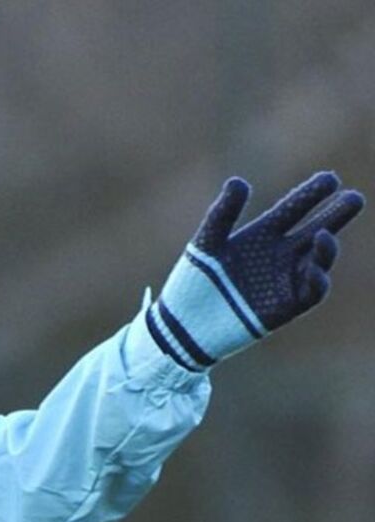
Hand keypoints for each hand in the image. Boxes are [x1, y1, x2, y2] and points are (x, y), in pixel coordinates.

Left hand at [148, 171, 364, 369]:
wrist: (185, 324)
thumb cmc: (192, 281)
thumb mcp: (207, 242)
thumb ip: (222, 213)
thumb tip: (239, 181)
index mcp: (261, 236)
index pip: (293, 209)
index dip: (311, 194)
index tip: (331, 178)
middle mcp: (279, 255)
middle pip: (315, 231)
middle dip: (335, 215)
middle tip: (354, 198)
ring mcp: (285, 280)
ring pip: (317, 260)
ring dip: (326, 248)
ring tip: (324, 235)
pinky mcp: (285, 307)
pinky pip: (310, 292)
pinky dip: (316, 279)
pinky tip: (314, 268)